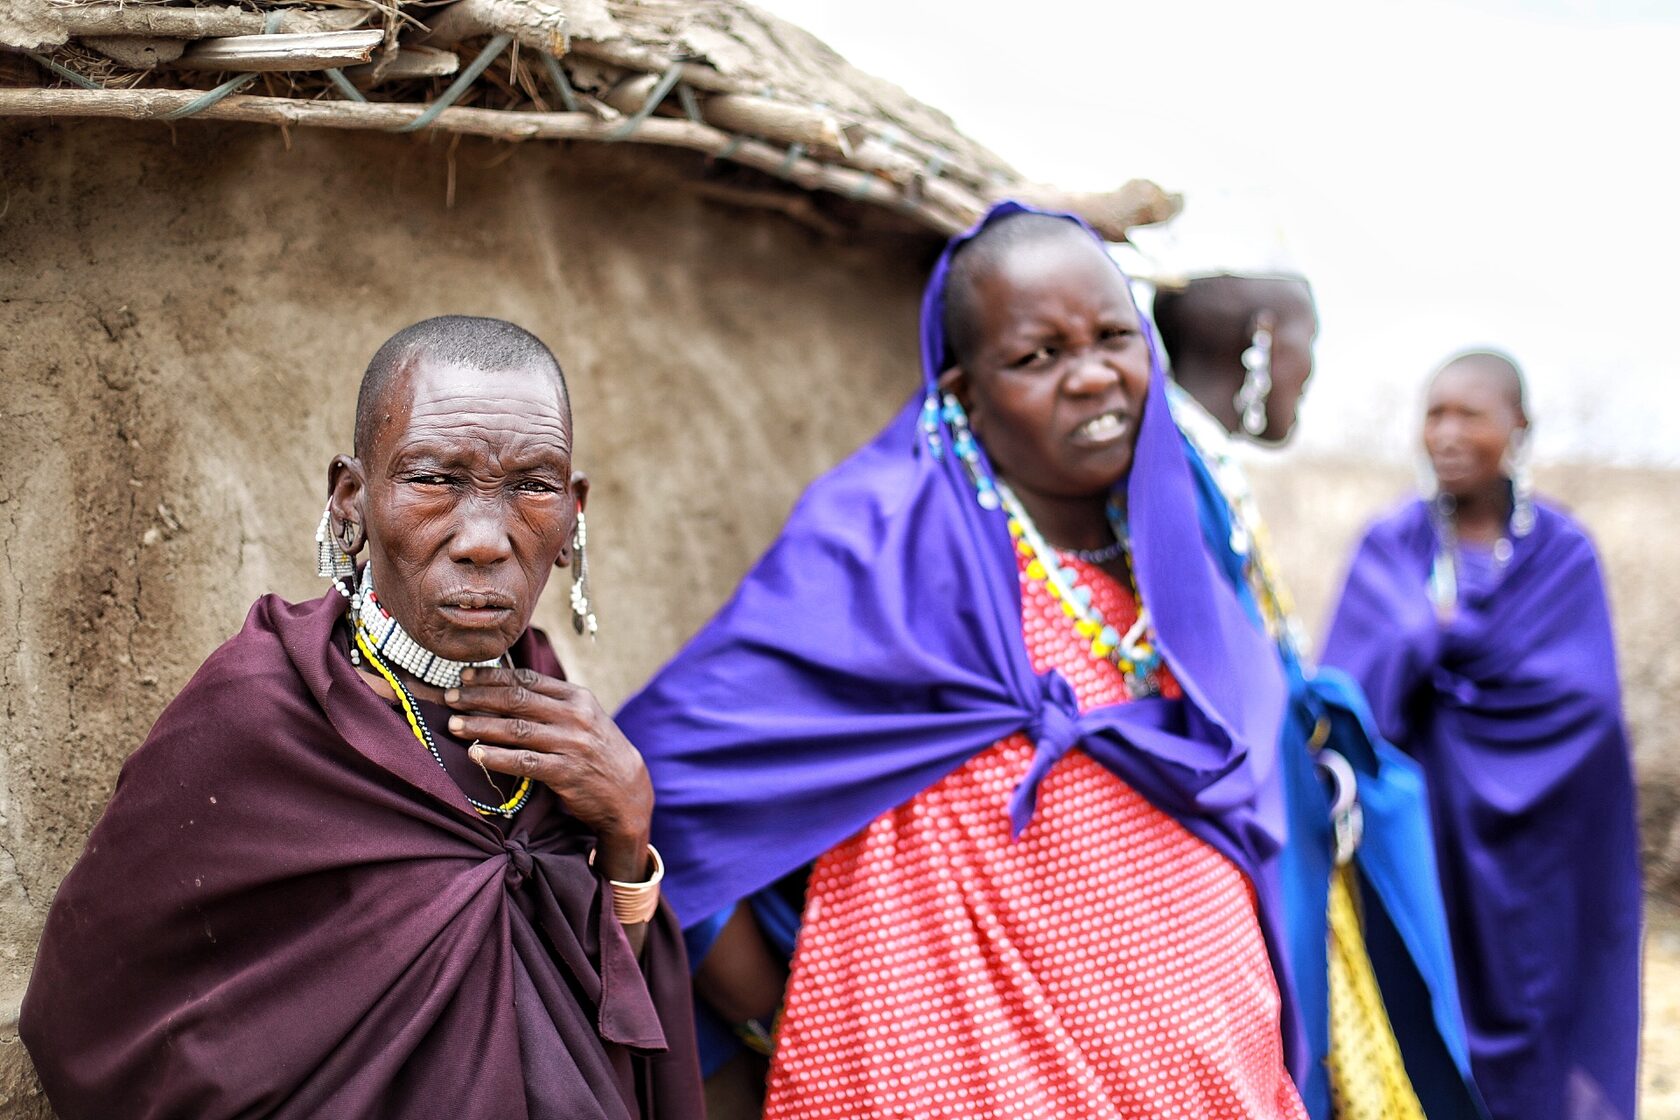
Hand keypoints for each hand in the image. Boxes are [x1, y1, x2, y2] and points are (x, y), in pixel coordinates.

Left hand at [444, 667, 653, 884]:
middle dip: (478, 698)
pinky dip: (496, 757)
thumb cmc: (597, 751)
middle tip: (450, 699)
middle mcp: (575, 716)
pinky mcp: (566, 773)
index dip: (492, 676)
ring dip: (480, 726)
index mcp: (577, 697)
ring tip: (454, 725)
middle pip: (517, 700)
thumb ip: (552, 704)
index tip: (464, 677)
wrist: (628, 791)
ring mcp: (571, 744)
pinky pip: (524, 762)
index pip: (527, 679)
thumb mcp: (583, 718)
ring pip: (516, 730)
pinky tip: (475, 755)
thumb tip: (504, 688)